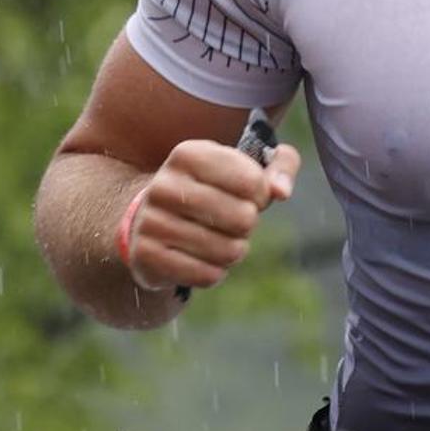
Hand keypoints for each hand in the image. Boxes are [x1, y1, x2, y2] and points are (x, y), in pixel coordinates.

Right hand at [121, 134, 298, 291]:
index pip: (252, 180)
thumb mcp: (244, 167)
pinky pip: (208, 275)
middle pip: (243, 218)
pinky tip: (202, 259)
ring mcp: (151, 222)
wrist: (148, 221)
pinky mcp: (147, 256)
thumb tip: (281, 192)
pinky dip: (215, 272)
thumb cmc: (210, 191)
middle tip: (233, 221)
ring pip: (228, 251)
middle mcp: (164, 185)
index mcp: (188, 154)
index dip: (262, 194)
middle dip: (248, 224)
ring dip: (234, 250)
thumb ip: (279, 165)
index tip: (250, 194)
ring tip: (218, 239)